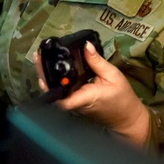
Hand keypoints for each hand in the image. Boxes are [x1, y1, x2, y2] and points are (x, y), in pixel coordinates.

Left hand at [34, 43, 150, 145]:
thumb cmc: (122, 98)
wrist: (125, 117)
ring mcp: (73, 105)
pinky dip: (55, 80)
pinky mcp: (74, 103)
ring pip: (55, 92)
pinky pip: (61, 92)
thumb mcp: (113, 75)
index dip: (50, 87)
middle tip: (38, 56)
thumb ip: (97, 62)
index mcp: (85, 98)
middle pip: (53, 92)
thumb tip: (86, 46)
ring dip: (46, 76)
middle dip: (43, 74)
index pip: (62, 99)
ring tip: (41, 58)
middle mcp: (75, 104)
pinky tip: (51, 67)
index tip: (43, 72)